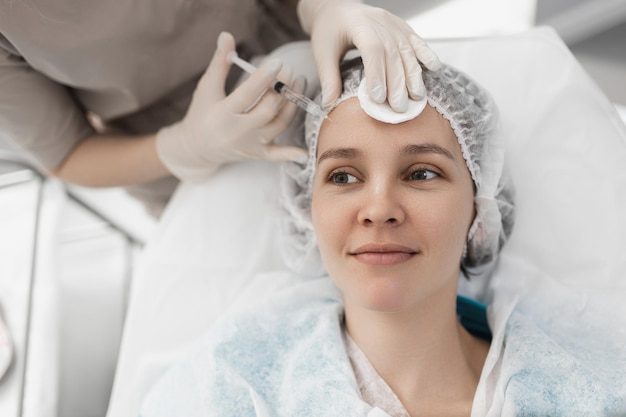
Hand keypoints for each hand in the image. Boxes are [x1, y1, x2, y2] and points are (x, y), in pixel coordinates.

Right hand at [157, 32, 306, 181]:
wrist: (197, 148)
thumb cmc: (202, 113)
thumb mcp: (207, 88)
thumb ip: (219, 63)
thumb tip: (227, 35)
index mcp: (223, 114)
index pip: (247, 95)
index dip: (264, 79)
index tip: (278, 63)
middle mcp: (237, 132)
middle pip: (267, 110)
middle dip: (282, 89)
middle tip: (290, 70)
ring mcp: (250, 145)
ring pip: (278, 126)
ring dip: (293, 105)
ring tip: (300, 83)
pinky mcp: (257, 154)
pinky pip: (277, 155)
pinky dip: (291, 154)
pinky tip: (305, 151)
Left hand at [297, 0, 440, 111]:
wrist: (337, 9)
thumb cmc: (329, 31)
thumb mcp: (322, 53)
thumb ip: (329, 79)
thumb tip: (329, 107)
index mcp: (358, 24)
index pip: (372, 48)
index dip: (377, 73)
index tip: (378, 98)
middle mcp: (378, 20)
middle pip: (393, 52)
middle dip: (397, 82)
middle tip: (399, 107)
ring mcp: (392, 22)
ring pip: (407, 48)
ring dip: (413, 74)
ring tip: (417, 96)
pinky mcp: (401, 26)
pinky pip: (416, 39)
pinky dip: (426, 53)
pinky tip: (434, 67)